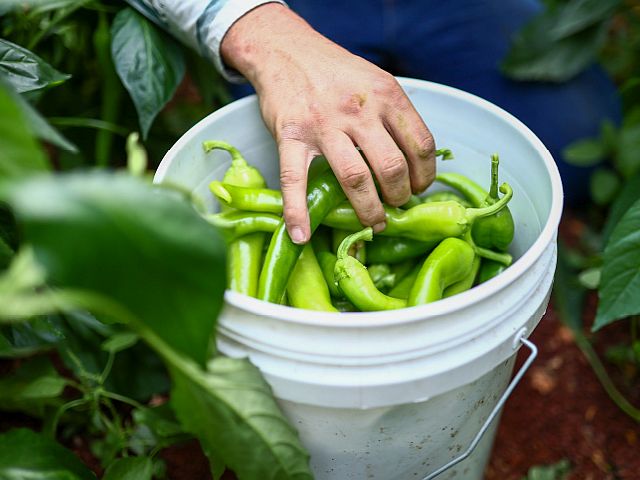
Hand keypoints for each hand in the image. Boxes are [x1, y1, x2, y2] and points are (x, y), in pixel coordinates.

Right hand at [221, 4, 435, 243]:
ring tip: (373, 223)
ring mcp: (324, 125)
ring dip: (368, 210)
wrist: (286, 49)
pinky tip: (301, 234)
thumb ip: (394, 114)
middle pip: (392, 167)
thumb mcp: (375, 80)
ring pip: (355, 178)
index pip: (421, 145)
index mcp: (387, 95)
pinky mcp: (291, 135)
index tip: (418, 188)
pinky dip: (298, 212)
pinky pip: (295, 180)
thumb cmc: (335, 71)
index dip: (425, 175)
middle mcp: (359, 111)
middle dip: (399, 197)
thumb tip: (414, 157)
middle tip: (395, 207)